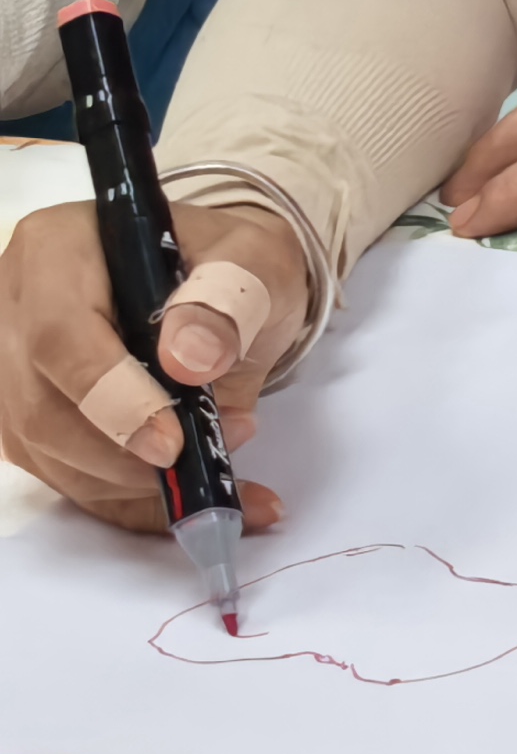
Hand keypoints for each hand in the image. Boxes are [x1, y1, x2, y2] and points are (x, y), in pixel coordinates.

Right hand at [0, 196, 299, 531]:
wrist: (226, 286)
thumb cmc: (234, 264)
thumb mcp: (255, 260)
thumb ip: (229, 298)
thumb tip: (190, 359)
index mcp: (56, 250)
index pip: (59, 336)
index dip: (111, 398)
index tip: (172, 443)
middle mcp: (13, 309)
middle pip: (40, 409)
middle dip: (125, 455)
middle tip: (209, 460)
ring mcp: (11, 370)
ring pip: (46, 454)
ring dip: (132, 485)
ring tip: (218, 470)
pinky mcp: (29, 420)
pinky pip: (68, 477)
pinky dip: (133, 502)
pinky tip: (197, 502)